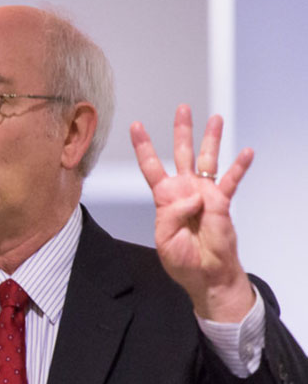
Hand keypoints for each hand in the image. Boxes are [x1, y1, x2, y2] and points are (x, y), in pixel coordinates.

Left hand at [130, 104, 254, 321]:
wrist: (205, 275)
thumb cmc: (182, 260)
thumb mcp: (164, 238)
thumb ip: (172, 214)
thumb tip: (193, 195)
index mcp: (165, 199)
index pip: (152, 167)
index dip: (144, 147)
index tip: (137, 126)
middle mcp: (184, 190)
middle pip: (182, 153)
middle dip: (182, 131)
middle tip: (183, 109)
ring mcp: (204, 194)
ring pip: (207, 159)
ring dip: (211, 139)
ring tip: (215, 119)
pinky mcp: (222, 202)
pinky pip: (231, 181)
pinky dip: (239, 167)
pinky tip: (246, 152)